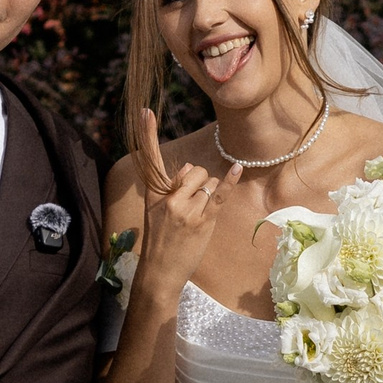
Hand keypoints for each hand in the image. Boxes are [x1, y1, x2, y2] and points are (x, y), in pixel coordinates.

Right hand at [137, 109, 238, 296]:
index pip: (149, 158)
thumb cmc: (160, 242)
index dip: (147, 133)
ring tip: (198, 216)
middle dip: (200, 181)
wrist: (160, 272)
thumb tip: (189, 169)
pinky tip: (237, 168)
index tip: (145, 110)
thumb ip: (172, 188)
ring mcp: (186, 209)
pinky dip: (229, 181)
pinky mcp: (203, 220)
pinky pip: (220, 194)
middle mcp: (169, 198)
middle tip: (193, 203)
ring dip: (210, 193)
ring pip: (209, 183)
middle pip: (194, 170)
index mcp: (153, 194)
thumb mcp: (157, 213)